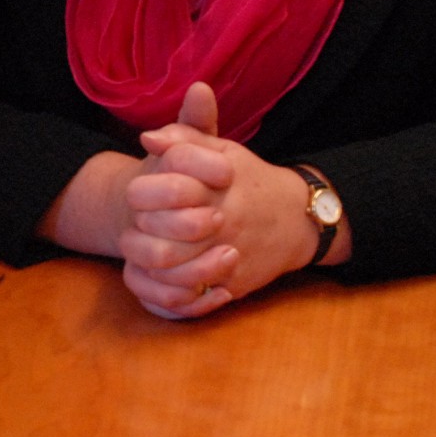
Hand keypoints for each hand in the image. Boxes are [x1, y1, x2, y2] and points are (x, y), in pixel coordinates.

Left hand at [119, 83, 323, 317]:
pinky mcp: (233, 284)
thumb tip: (146, 138)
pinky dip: (168, 292)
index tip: (138, 194)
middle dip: (137, 237)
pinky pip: (189, 300)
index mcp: (211, 189)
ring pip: (170, 275)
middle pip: (158, 245)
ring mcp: (227, 258)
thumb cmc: (250, 180)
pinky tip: (163, 276)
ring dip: (149, 266)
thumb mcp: (222, 149)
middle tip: (137, 228)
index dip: (138, 196)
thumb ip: (184, 136)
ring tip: (146, 253)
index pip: (153, 196)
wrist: (297, 218)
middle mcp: (221, 225)